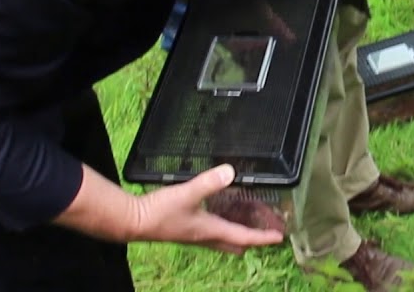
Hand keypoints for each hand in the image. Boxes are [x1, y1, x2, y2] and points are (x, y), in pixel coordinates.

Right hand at [130, 164, 284, 253]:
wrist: (133, 221)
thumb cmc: (159, 212)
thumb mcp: (187, 193)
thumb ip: (209, 182)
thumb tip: (231, 172)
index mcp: (210, 230)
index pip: (243, 237)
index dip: (263, 237)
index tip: (279, 237)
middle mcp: (205, 236)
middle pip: (236, 242)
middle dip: (253, 239)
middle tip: (267, 232)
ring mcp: (195, 234)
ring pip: (223, 238)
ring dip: (238, 233)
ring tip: (250, 222)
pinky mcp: (185, 228)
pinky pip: (211, 231)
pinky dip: (223, 225)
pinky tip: (219, 212)